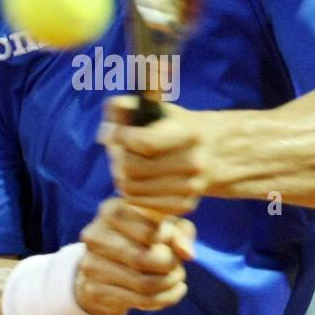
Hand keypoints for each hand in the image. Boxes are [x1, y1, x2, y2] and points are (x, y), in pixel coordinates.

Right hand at [75, 197, 196, 314]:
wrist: (105, 262)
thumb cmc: (144, 235)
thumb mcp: (166, 225)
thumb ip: (182, 232)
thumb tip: (187, 253)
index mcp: (112, 210)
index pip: (152, 231)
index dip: (172, 240)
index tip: (174, 243)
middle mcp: (95, 235)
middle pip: (144, 259)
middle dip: (171, 266)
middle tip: (179, 266)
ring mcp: (91, 264)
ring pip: (144, 284)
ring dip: (170, 284)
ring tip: (178, 279)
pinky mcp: (94, 290)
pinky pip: (139, 300)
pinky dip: (164, 299)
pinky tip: (174, 291)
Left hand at [95, 95, 215, 215]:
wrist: (209, 153)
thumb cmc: (171, 127)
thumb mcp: (153, 109)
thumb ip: (124, 108)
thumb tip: (105, 133)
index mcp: (190, 134)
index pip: (144, 142)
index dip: (122, 136)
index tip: (118, 132)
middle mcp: (194, 163)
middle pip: (131, 167)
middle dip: (119, 156)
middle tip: (121, 150)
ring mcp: (190, 188)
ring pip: (129, 187)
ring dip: (121, 175)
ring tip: (130, 164)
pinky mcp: (183, 206)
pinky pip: (136, 202)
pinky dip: (132, 191)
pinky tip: (140, 179)